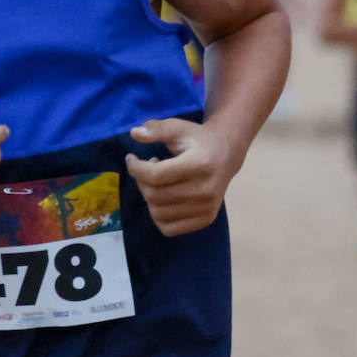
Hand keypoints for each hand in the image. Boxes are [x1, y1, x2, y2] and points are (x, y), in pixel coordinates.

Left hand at [125, 118, 231, 236]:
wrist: (226, 155)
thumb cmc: (198, 140)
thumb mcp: (178, 127)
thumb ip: (157, 129)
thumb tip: (135, 133)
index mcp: (200, 164)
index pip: (156, 175)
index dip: (136, 168)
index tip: (131, 158)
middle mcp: (206, 190)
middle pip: (155, 195)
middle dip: (141, 181)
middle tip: (146, 168)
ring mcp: (207, 208)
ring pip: (158, 213)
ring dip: (148, 197)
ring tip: (157, 181)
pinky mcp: (205, 219)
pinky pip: (169, 228)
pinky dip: (158, 215)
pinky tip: (162, 198)